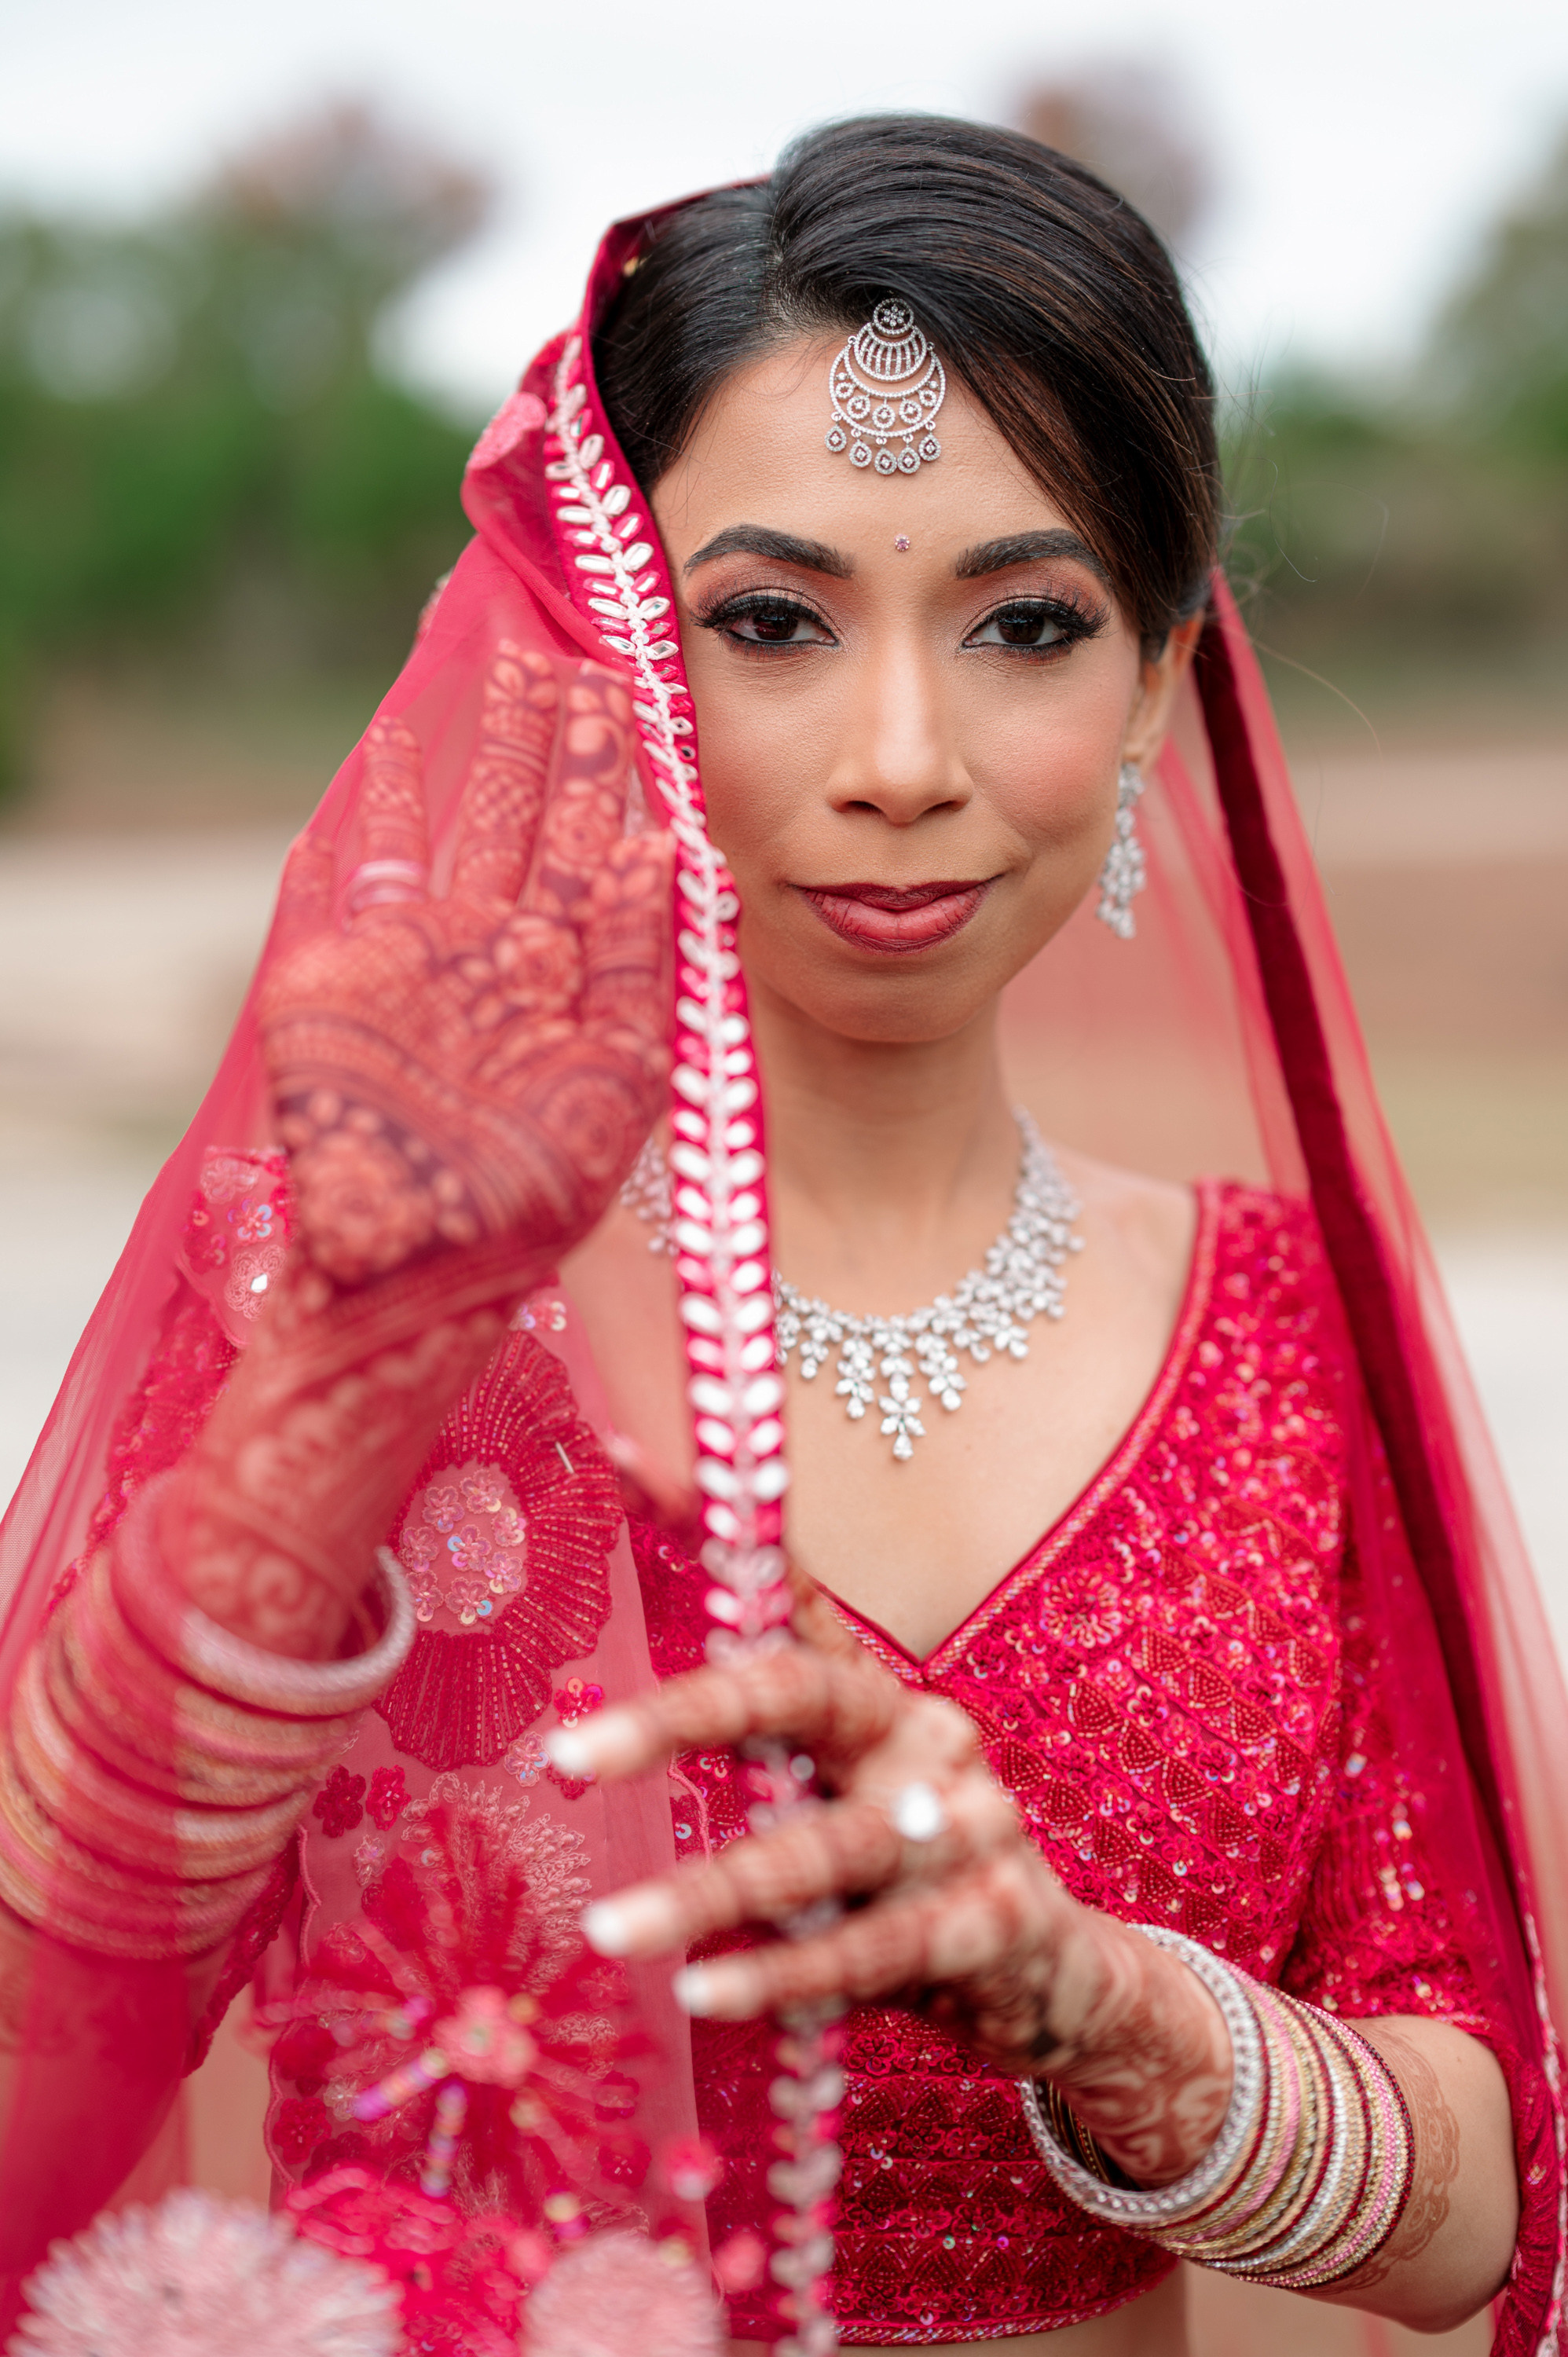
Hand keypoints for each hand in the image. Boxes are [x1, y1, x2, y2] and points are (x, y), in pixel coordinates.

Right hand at [259, 646, 672, 1289]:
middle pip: (525, 818)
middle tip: (567, 648)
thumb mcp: (620, 1077)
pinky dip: (361, 818)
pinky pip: (342, 879)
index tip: (633, 689)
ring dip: (467, 750)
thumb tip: (671, 850)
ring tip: (493, 667)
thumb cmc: (536, 1194)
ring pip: (447, 825)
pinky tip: (386, 752)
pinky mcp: (332, 978)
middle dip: (546, 736)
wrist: (422, 1268)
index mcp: (568, 974)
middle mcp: (495, 951)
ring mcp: (415, 958)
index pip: (597, 843)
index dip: (612, 768)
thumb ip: (640, 964)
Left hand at [552, 1590, 1232, 2186]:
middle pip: (796, 1699)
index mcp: (876, 1696)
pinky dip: (779, 1975)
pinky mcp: (989, 1924)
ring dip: (708, 1894)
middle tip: (567, 1752)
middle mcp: (922, 1738)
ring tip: (606, 1927)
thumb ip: (757, 1745)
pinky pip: (867, 1951)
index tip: (620, 1456)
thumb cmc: (909, 1872)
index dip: (712, 1525)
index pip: (786, 1596)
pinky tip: (702, 1992)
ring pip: (822, 1849)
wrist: (1057, 1972)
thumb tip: (619, 1706)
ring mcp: (963, 1828)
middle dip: (678, 1717)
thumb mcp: (836, 1798)